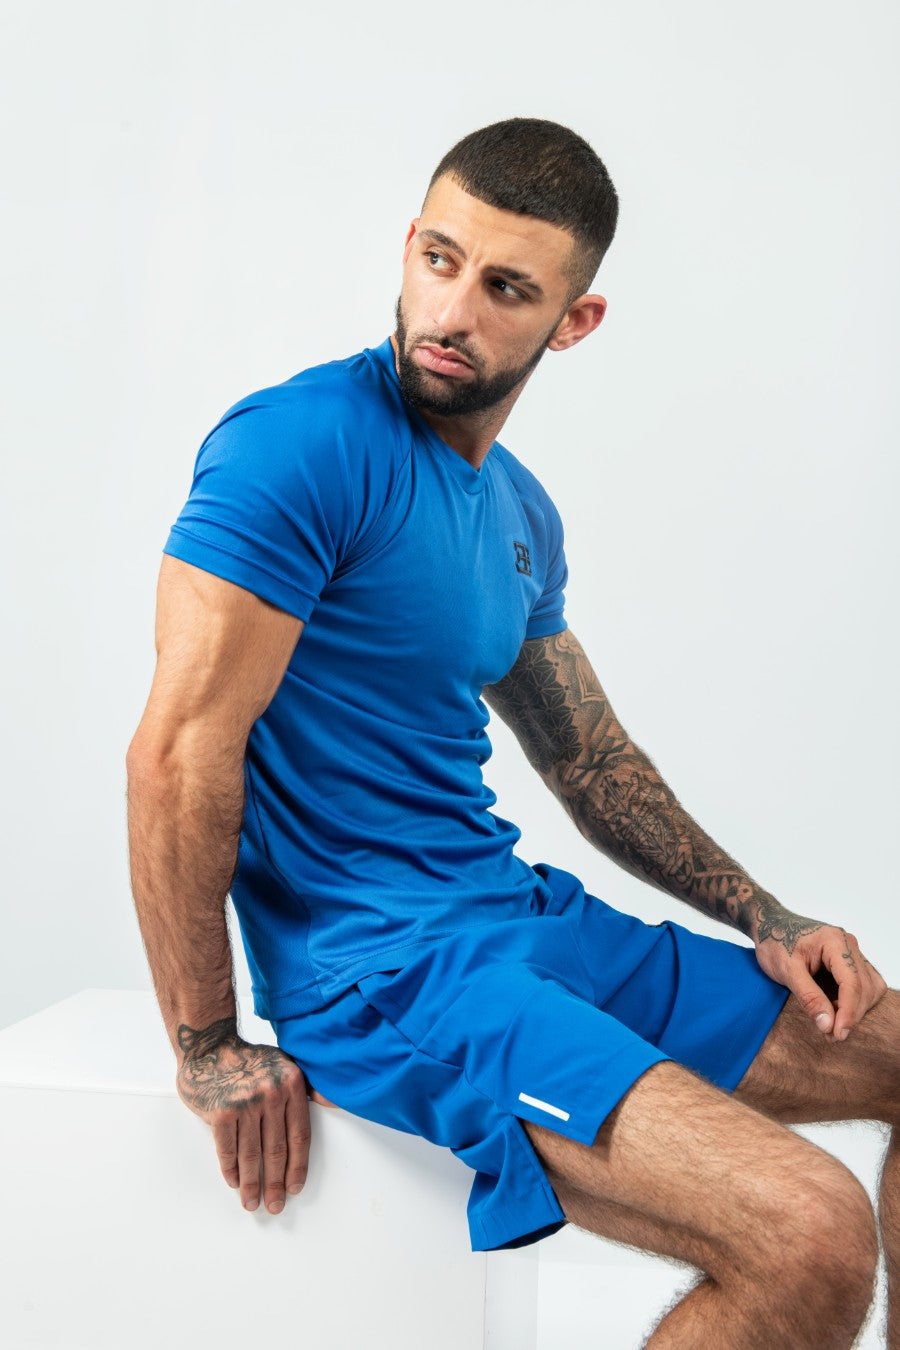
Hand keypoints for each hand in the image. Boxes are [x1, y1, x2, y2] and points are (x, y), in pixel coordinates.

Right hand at [175, 1017, 312, 1214]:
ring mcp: (245, 1102)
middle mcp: (271, 1093)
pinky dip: (231, 1170)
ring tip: (251, 1202)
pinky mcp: (220, 1111)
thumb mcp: (284, 1065)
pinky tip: (234, 1181)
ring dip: (251, 1184)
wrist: (210, 1047)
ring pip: (252, 1154)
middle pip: (277, 1150)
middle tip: (275, 1205)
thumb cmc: (249, 1061)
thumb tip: (332, 1104)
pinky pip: (228, 1149)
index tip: (295, 1187)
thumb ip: (304, 1088)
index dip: (298, 1165)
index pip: (300, 1134)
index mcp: (292, 1083)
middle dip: (276, 1182)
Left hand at [752, 909, 887, 1041]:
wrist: (770, 926)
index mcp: (834, 941)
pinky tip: (836, 1011)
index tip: (838, 1034)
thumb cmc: (775, 942)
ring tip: (832, 1026)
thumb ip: (808, 997)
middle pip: (864, 987)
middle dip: (851, 1015)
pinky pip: (864, 985)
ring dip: (855, 1010)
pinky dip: (854, 1002)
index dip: (848, 1012)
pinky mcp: (850, 960)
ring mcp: (852, 951)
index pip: (852, 982)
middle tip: (830, 1036)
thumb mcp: (786, 971)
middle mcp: (849, 944)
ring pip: (869, 988)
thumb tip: (828, 1025)